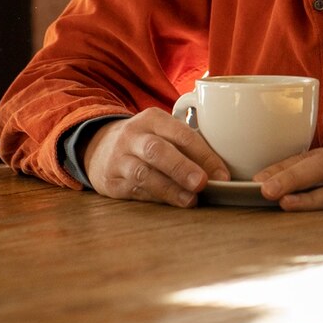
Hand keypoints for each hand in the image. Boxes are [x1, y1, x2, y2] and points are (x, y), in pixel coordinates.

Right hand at [82, 108, 229, 206]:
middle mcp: (133, 135)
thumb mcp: (162, 131)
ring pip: (144, 173)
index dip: (204, 155)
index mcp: (153, 119)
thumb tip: (220, 173)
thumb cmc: (146, 141)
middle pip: (157, 150)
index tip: (223, 175)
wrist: (99, 147)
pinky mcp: (112, 181)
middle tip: (202, 183)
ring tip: (190, 200)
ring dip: (170, 188)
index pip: (182, 134)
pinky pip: (136, 191)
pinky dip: (157, 198)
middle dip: (182, 167)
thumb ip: (188, 145)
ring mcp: (120, 158)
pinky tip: (173, 203)